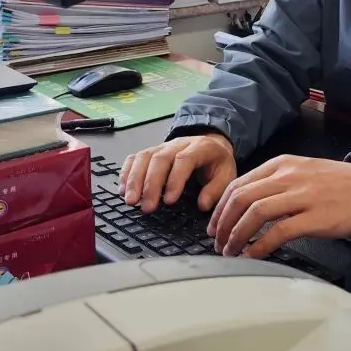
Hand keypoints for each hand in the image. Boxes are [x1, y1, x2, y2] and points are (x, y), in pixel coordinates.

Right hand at [119, 133, 235, 212]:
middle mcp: (179, 144)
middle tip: (147, 207)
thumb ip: (216, 189)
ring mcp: (163, 146)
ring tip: (130, 201)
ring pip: (144, 157)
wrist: (211, 144)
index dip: (175, 180)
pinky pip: (135, 157)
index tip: (169, 201)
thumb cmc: (216, 162)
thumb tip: (202, 204)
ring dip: (134, 179)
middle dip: (151, 184)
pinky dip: (126, 173)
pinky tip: (123, 189)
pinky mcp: (152, 151)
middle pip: (160, 158)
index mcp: (200, 147)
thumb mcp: (227, 174)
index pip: (184, 160)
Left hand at [207, 155, 350, 258]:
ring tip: (231, 251)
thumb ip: (275, 183)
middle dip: (224, 223)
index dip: (221, 208)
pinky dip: (260, 246)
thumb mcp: (301, 172)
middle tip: (218, 242)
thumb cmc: (337, 184)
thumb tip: (245, 205)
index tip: (215, 225)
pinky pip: (278, 232)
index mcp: (282, 164)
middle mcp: (288, 177)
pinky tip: (253, 255)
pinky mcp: (314, 217)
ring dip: (237, 235)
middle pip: (242, 198)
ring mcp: (302, 196)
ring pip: (255, 213)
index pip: (239, 184)